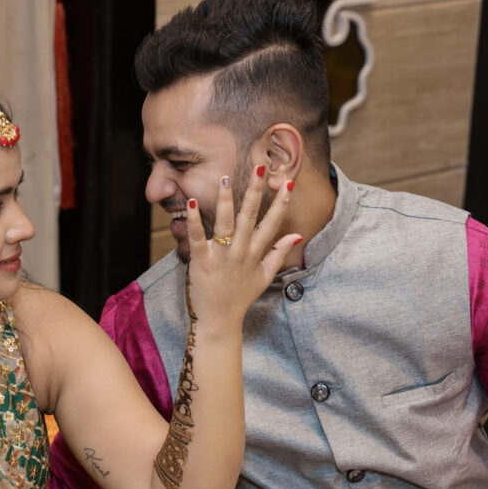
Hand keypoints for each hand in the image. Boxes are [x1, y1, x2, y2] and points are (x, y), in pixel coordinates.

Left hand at [186, 167, 300, 324]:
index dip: (281, 203)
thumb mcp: (265, 277)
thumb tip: (296, 235)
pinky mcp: (201, 260)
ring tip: (226, 177)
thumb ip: (279, 254)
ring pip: (226, 223)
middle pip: (251, 216)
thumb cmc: (240, 298)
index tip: (288, 183)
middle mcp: (241, 252)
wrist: (220, 321)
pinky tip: (191, 203)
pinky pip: (197, 236)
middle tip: (260, 166)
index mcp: (256, 254)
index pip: (272, 223)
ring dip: (226, 199)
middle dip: (256, 191)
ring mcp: (221, 255)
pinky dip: (194, 220)